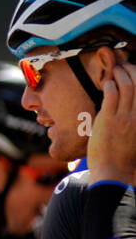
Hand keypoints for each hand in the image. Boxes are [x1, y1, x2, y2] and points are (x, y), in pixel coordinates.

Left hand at [88, 61, 135, 183]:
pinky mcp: (109, 119)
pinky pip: (111, 94)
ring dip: (120, 74)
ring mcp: (125, 116)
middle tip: (125, 66)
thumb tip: (132, 107)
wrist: (115, 172)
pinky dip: (110, 84)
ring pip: (126, 86)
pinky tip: (107, 83)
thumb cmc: (126, 157)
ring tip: (116, 70)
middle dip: (133, 71)